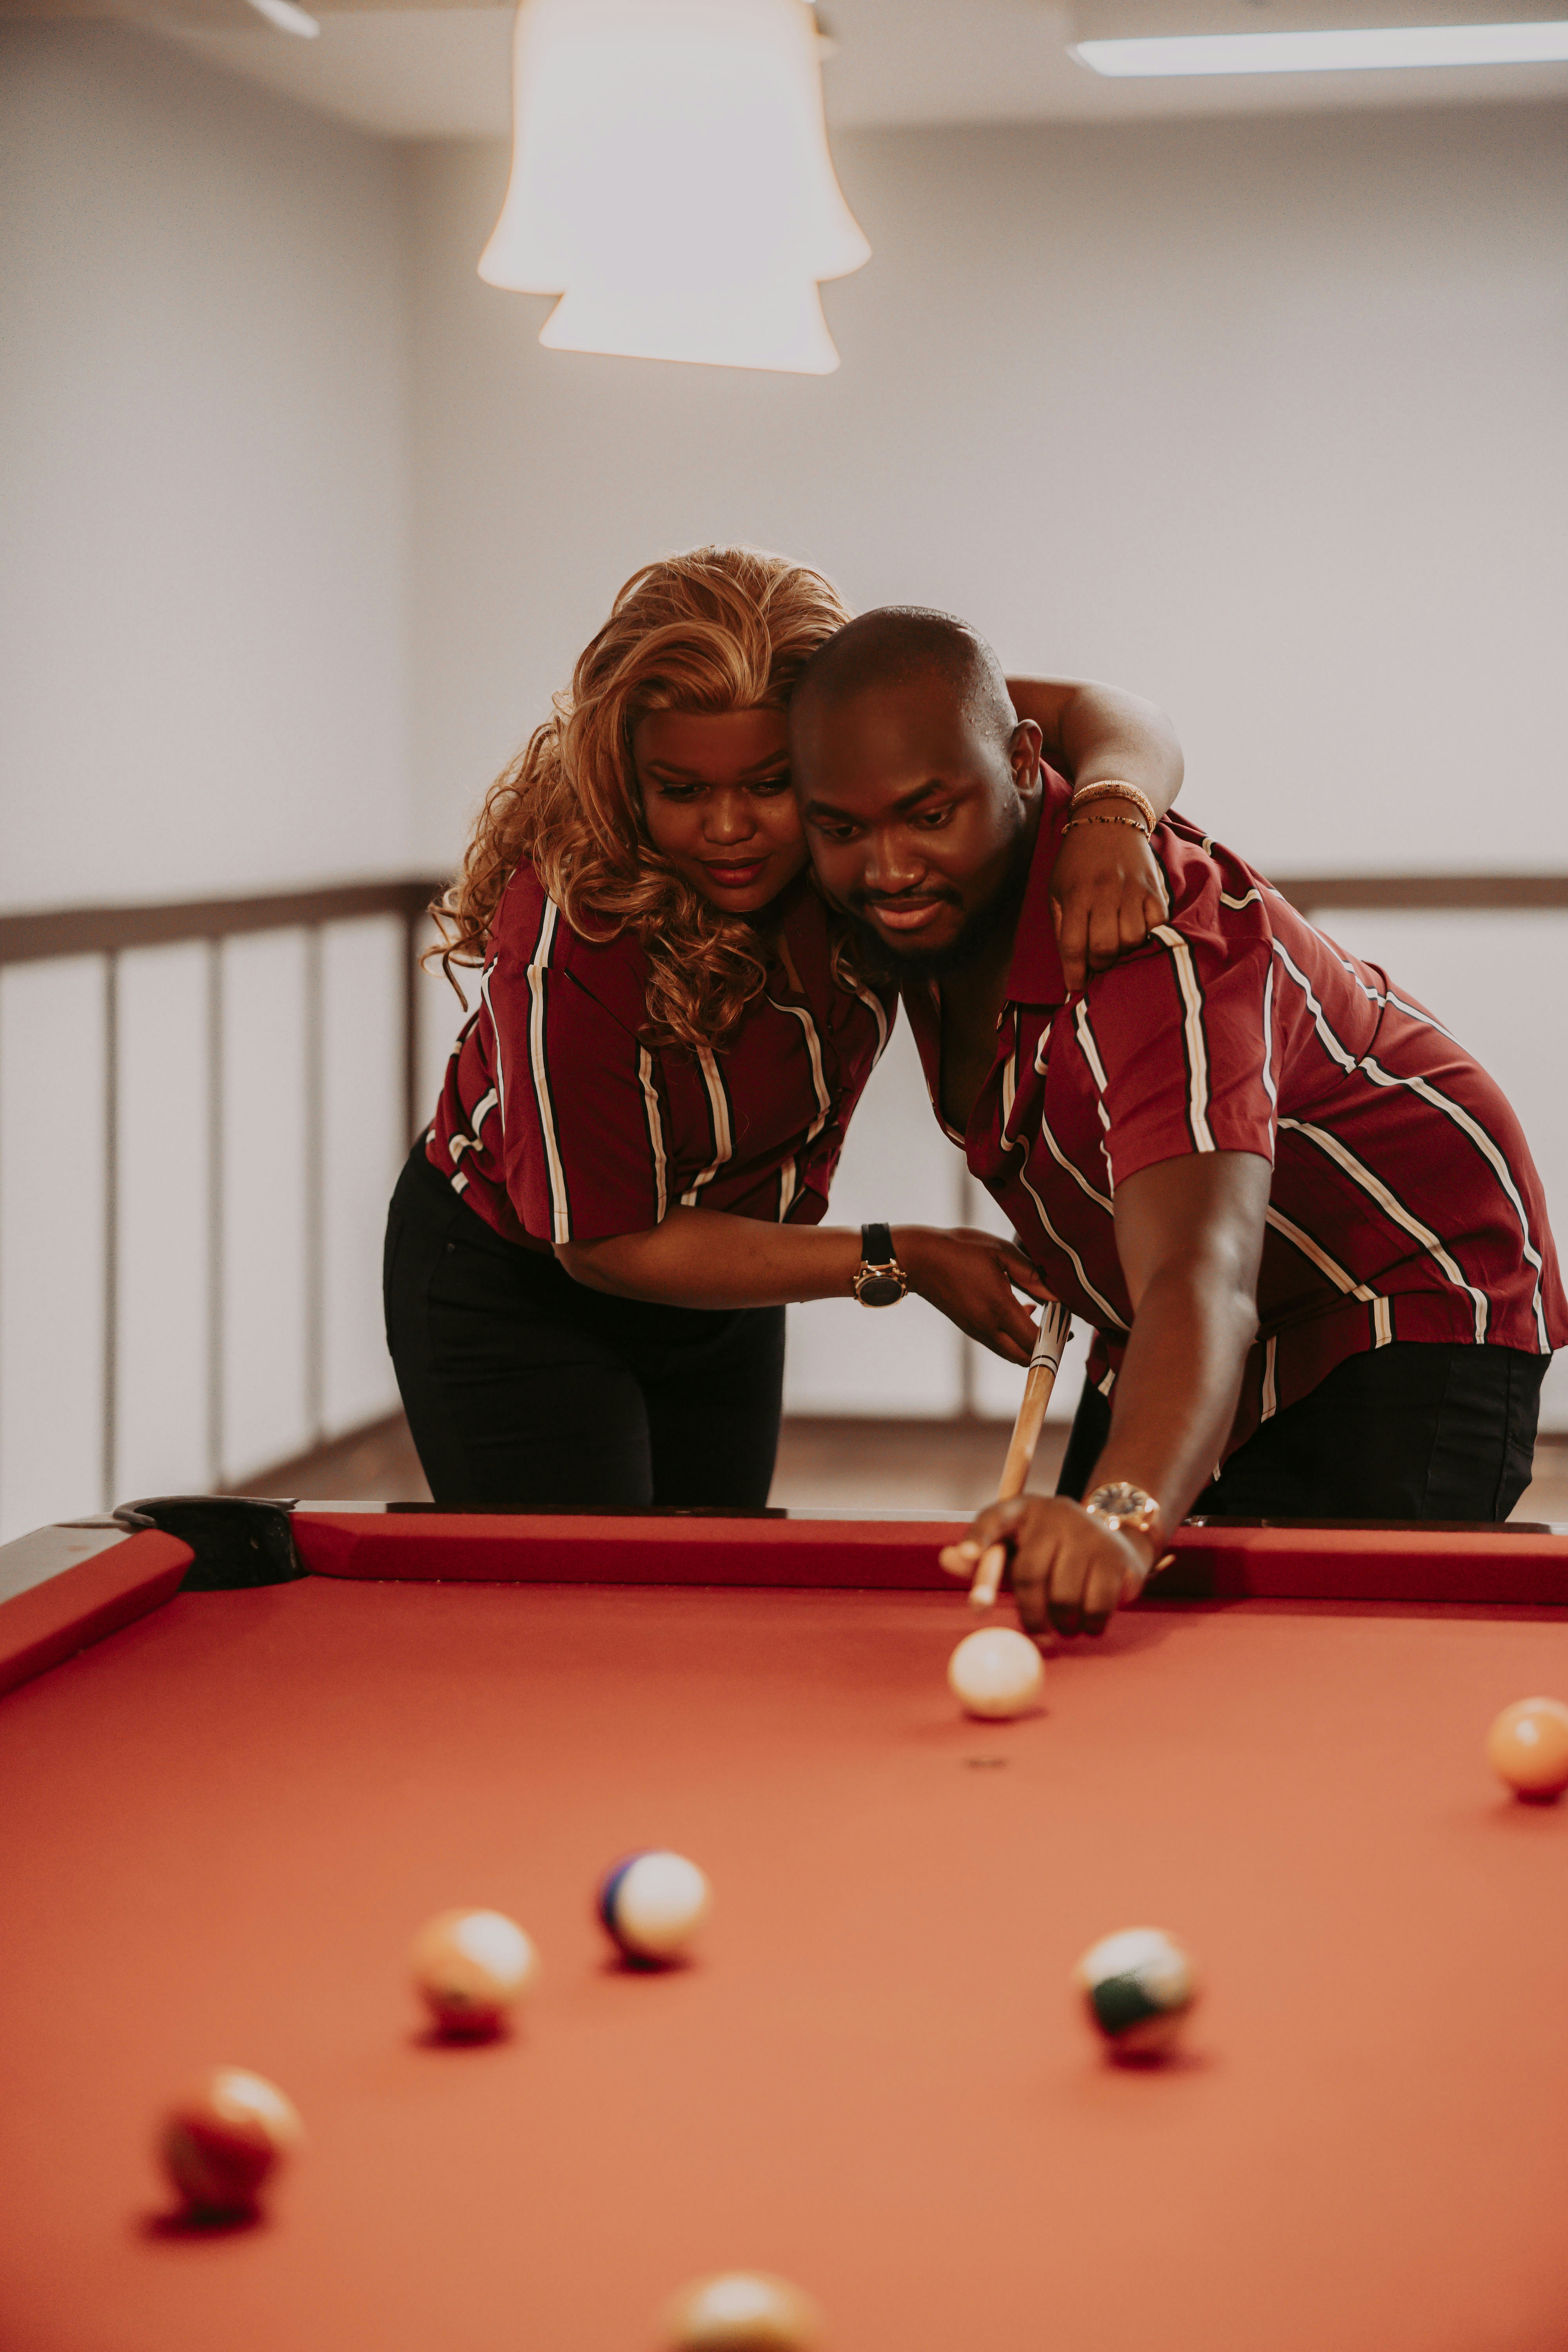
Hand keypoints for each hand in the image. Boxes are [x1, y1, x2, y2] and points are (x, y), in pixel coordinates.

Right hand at [895, 1226, 1051, 1364]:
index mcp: (998, 1308)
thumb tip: (1057, 1294)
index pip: (1034, 1341)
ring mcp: (977, 1331)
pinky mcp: (971, 1329)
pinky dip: (1016, 1339)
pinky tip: (1023, 1312)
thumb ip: (1030, 1274)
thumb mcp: (999, 1252)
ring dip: (1030, 1345)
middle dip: (1046, 1349)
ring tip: (1045, 1319)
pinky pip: (1000, 1345)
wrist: (918, 1259)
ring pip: (1012, 1354)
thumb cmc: (959, 1249)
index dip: (1055, 1339)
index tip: (1068, 1325)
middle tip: (1061, 1328)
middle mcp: (988, 1327)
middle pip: (1025, 1357)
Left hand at [939, 1495, 1151, 1636]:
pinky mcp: (1116, 1556)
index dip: (977, 1538)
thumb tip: (946, 1559)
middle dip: (1030, 1615)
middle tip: (1038, 1637)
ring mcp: (1088, 1533)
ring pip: (1064, 1596)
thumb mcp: (1014, 1549)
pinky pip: (1097, 1605)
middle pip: (1030, 1574)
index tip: (965, 1555)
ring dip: (1063, 1624)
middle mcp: (1054, 1514)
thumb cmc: (1050, 1551)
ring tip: (1065, 1626)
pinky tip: (1089, 1623)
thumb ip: (981, 1559)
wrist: (1114, 1534)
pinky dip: (1091, 1624)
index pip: (992, 1519)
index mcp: (1021, 1510)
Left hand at [1050, 822, 1168, 993]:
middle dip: (1100, 965)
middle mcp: (1104, 893)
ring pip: (1133, 939)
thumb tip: (1071, 968)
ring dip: (1124, 952)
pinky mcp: (1155, 888)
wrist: (1109, 818)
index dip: (1074, 973)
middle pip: (1104, 946)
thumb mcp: (1057, 889)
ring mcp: (1132, 890)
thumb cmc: (1077, 861)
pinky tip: (1137, 934)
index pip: (1072, 945)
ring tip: (1116, 947)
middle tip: (1097, 964)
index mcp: (1075, 895)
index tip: (1074, 989)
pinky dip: (1148, 937)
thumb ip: (1061, 926)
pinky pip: (1157, 925)